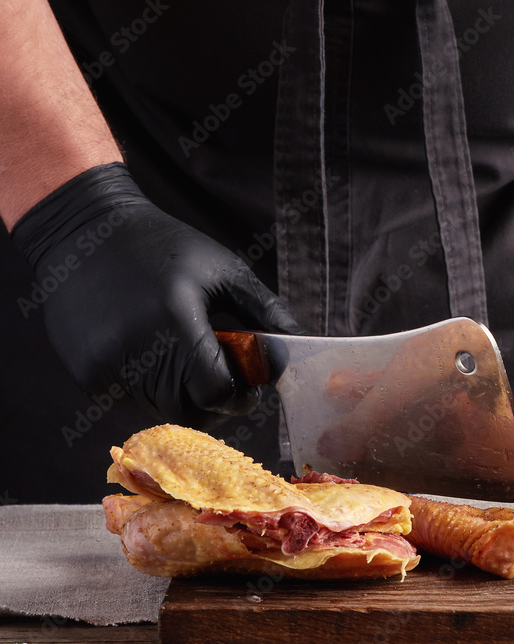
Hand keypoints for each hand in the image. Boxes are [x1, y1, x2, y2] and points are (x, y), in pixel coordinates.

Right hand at [11, 162, 300, 427]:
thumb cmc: (163, 245)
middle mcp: (135, 350)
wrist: (82, 230)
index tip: (248, 381)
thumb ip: (265, 312)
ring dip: (187, 399)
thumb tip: (301, 346)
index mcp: (173, 320)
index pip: (215, 391)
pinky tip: (158, 359)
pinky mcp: (88, 374)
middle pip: (191, 411)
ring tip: (190, 362)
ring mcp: (106, 367)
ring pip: (162, 413)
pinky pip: (134, 404)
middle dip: (218, 403)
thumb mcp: (223, 269)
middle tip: (225, 376)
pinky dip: (155, 393)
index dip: (240, 393)